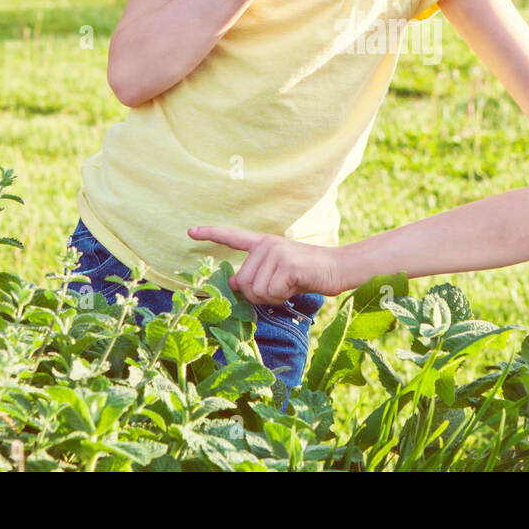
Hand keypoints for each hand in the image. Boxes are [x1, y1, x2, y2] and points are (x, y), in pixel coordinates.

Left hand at [186, 225, 341, 303]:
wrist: (338, 268)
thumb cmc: (307, 274)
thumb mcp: (278, 272)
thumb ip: (256, 276)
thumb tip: (233, 285)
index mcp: (263, 243)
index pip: (232, 237)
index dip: (210, 234)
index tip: (190, 231)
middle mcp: (266, 245)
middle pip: (242, 283)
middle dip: (258, 294)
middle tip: (280, 288)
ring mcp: (276, 253)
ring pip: (256, 291)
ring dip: (272, 297)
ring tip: (289, 286)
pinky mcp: (287, 264)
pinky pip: (271, 292)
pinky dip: (282, 297)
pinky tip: (296, 285)